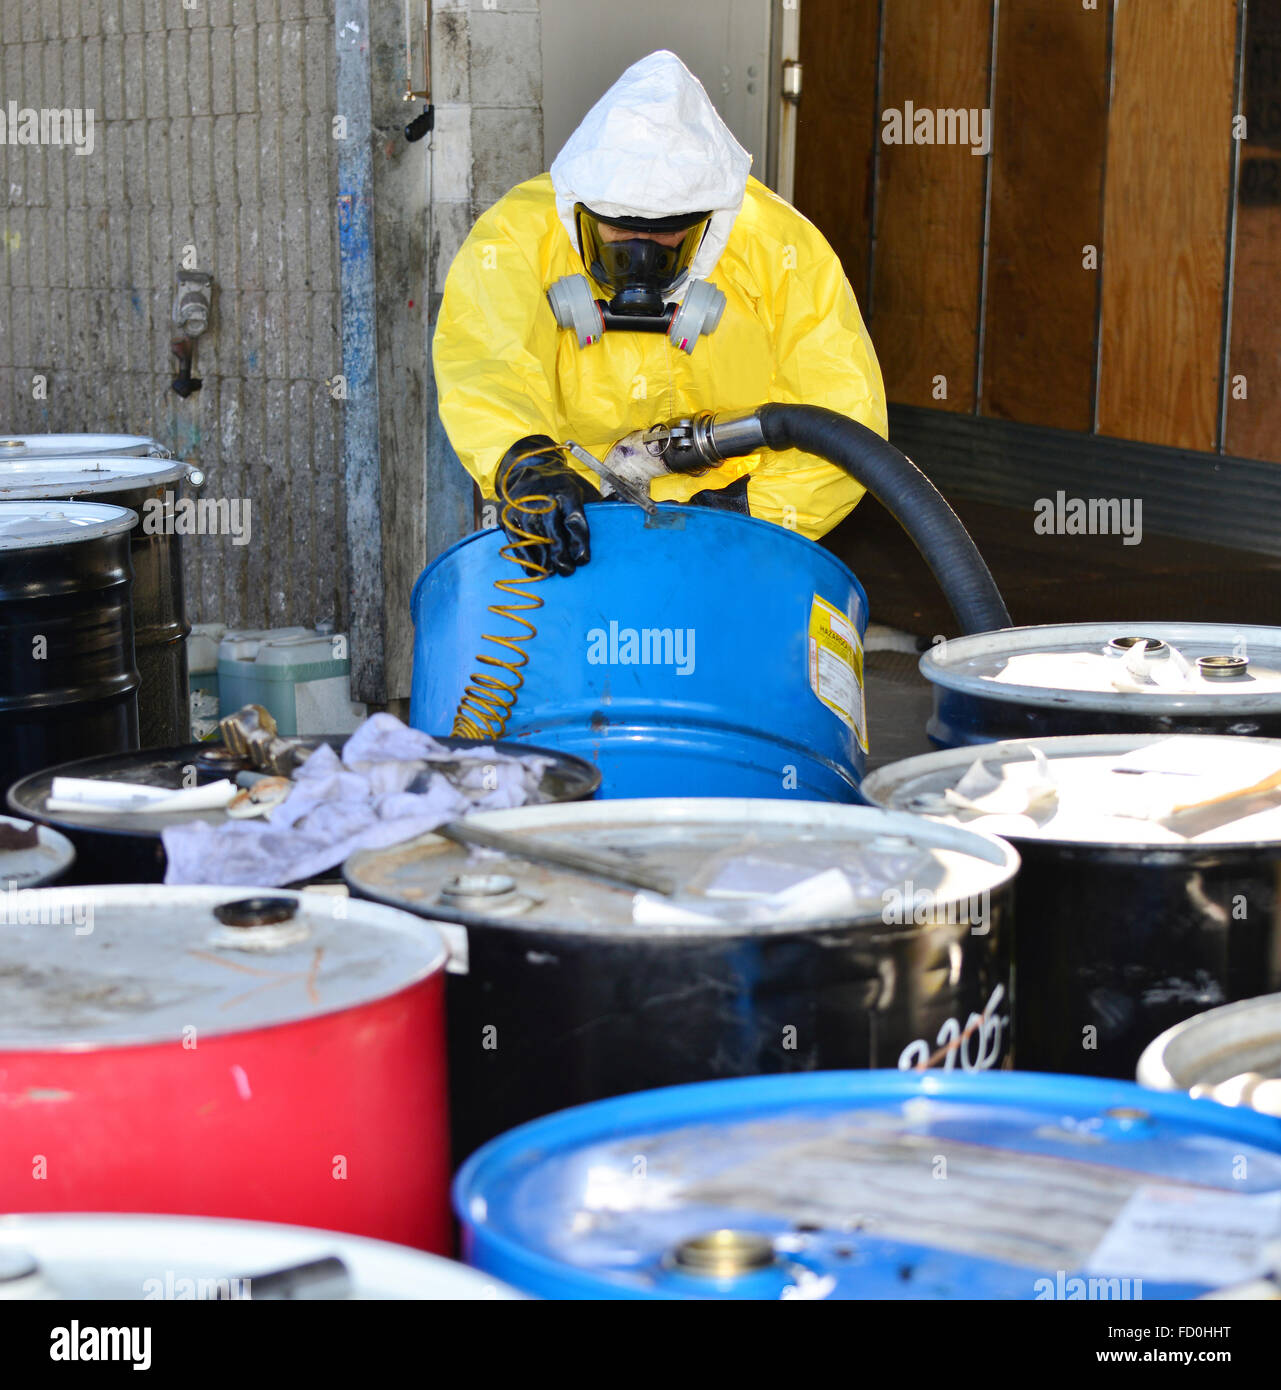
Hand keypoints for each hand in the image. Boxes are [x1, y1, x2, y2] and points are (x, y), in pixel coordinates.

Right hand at [495, 436, 601, 575]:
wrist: (529, 467)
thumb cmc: (563, 486)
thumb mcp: (583, 489)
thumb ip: (602, 503)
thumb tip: (629, 508)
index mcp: (566, 489)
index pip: (574, 517)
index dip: (579, 540)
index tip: (583, 559)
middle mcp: (543, 495)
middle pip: (552, 529)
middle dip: (560, 553)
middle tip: (568, 571)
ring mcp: (522, 503)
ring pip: (533, 535)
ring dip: (542, 557)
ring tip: (551, 572)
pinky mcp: (507, 512)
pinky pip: (515, 537)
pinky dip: (524, 555)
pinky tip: (534, 568)